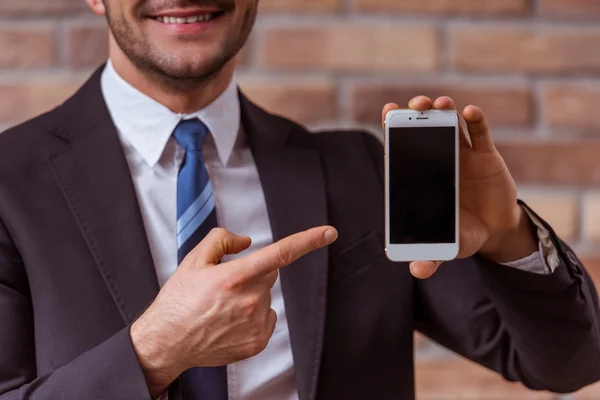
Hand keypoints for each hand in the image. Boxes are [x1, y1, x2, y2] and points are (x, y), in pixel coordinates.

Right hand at [130, 226, 337, 396]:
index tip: (328, 233)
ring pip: (266, 296)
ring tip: (222, 306)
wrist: (168, 342)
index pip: (280, 253)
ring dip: (251, 296)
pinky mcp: (257, 341)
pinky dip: (254, 316)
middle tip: (226, 284)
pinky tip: (230, 321)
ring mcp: (255, 323)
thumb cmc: (179, 301)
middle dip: (254, 273)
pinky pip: (267, 318)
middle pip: (269, 274)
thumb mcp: (193, 260)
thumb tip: (246, 242)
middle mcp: (249, 300)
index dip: (308, 241)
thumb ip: (222, 240)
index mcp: (235, 277)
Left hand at [382, 97, 537, 278]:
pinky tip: (470, 112)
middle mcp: (438, 160)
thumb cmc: (462, 233)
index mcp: (421, 177)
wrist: (495, 231)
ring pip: (450, 126)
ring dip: (444, 112)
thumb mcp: (448, 246)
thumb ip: (432, 257)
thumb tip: (418, 271)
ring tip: (439, 104)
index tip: (387, 112)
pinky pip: (480, 134)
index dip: (394, 129)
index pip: (403, 149)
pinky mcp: (486, 156)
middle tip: (413, 105)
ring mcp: (462, 155)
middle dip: (417, 115)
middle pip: (425, 131)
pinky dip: (475, 121)